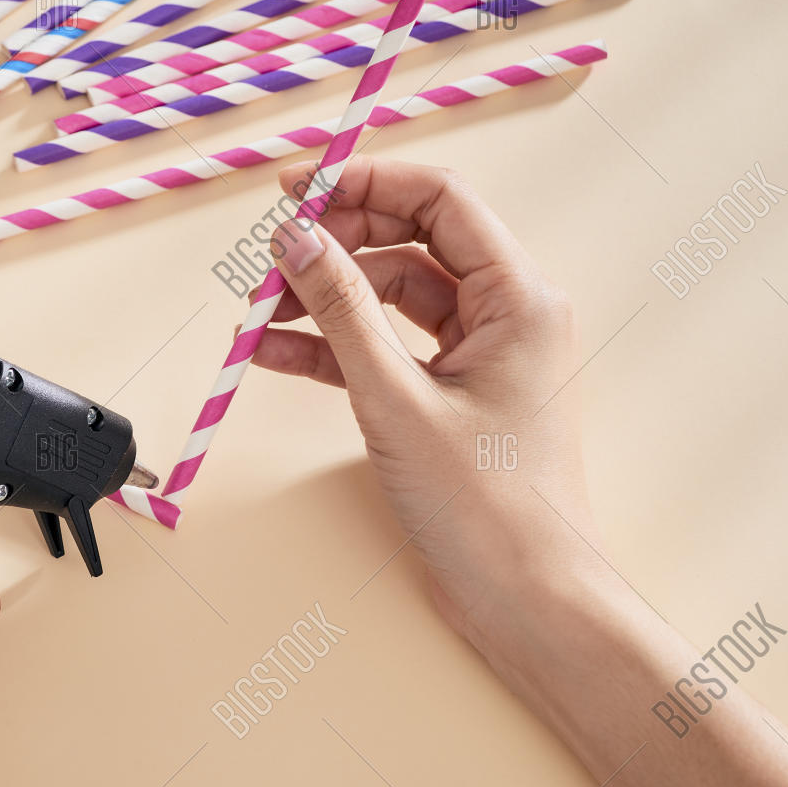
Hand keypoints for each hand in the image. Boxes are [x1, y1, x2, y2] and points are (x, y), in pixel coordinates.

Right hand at [253, 157, 787, 786]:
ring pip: (392, 297)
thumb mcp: (398, 401)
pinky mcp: (453, 395)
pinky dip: (334, 349)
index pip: (441, 200)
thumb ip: (341, 311)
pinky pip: (388, 349)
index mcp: (521, 297)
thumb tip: (296, 236)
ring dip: (325, 301)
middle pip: (411, 243)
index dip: (365, 182)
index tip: (295, 189)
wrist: (529, 604)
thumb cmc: (488, 509)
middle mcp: (508, 313)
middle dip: (336, 244)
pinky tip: (275, 355)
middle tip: (269, 254)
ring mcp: (480, 355)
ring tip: (258, 313)